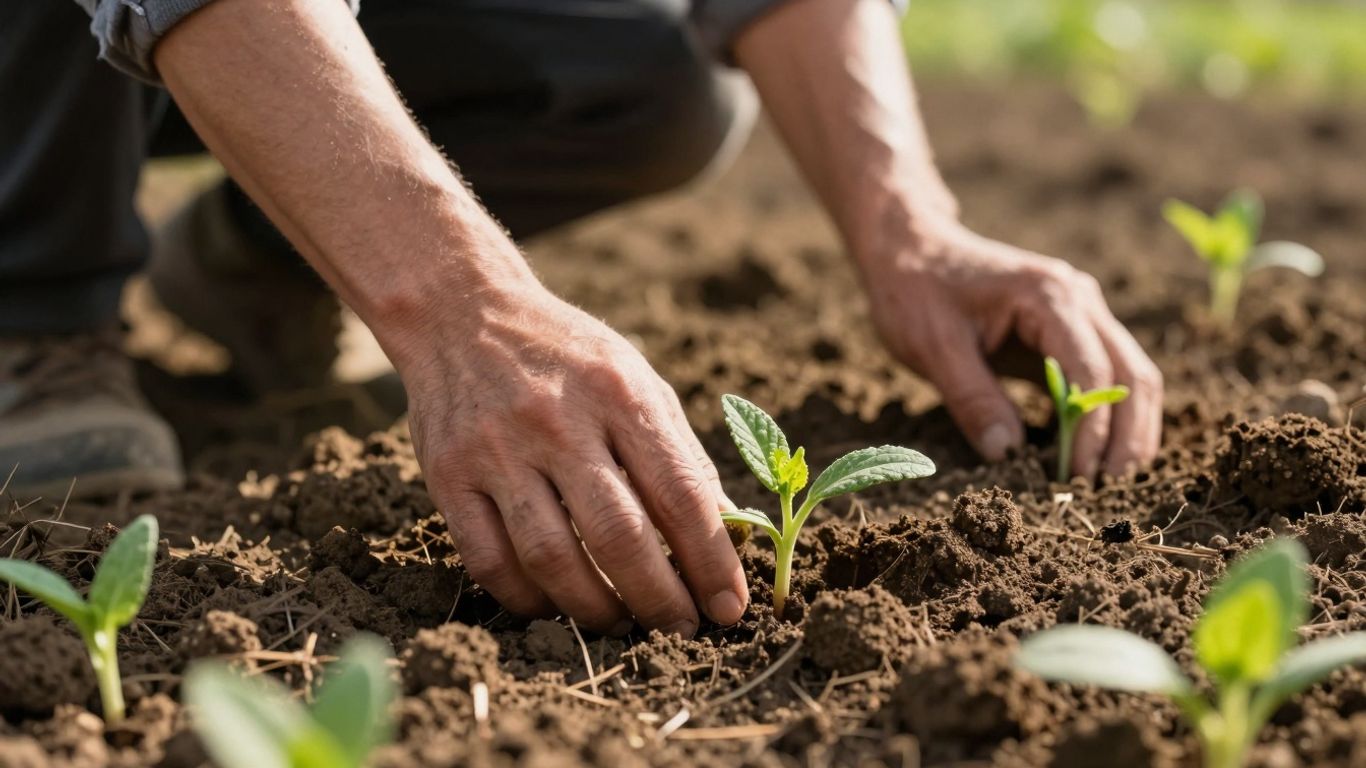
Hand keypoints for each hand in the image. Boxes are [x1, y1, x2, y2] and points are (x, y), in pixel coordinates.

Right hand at [399, 278, 748, 636]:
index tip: (731, 607)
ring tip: (622, 624)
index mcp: (619, 393)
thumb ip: (679, 453)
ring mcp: (497, 450)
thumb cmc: (566, 355)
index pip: (680, 493)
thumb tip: (727, 532)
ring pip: (552, 558)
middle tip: (681, 632)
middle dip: (660, 599)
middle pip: (618, 536)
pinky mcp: (447, 475)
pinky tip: (556, 606)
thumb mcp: (636, 379)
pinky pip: (489, 560)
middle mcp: (558, 421)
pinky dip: (527, 599)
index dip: (711, 560)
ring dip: (596, 608)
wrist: (460, 312)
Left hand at [859, 219, 1162, 478]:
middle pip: (1130, 374)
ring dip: (1128, 430)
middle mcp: (1080, 299)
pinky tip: (1095, 456)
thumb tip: (1006, 454)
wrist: (912, 247)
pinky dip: (1106, 416)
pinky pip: (1104, 377)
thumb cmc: (917, 290)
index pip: (1091, 371)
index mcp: (1049, 296)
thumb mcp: (933, 347)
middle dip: (1126, 436)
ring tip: (1111, 482)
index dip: (1090, 429)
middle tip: (1108, 492)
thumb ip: (972, 398)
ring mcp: (1082, 312)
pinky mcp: (1070, 331)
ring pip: (1130, 376)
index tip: (1076, 478)